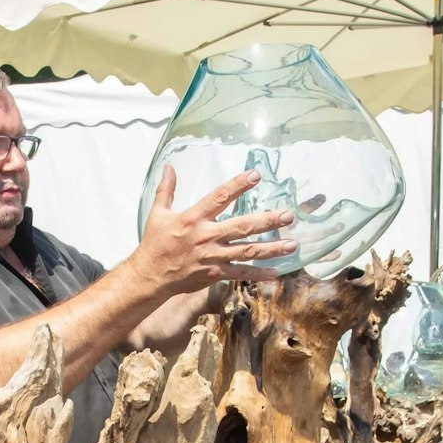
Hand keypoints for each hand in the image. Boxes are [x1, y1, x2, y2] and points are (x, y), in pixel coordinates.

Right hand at [127, 167, 296, 300]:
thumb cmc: (155, 243)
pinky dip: (259, 273)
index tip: (256, 176)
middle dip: (267, 220)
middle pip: (242, 226)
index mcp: (194, 218)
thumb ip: (166, 189)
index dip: (238, 185)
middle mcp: (207, 236)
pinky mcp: (215, 273)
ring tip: (292, 244)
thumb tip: (170, 167)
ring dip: (272, 248)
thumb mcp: (158, 213)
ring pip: (248, 251)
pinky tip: (276, 271)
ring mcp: (213, 256)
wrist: (150, 275)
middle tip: (288, 216)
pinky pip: (241, 273)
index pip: (220, 197)